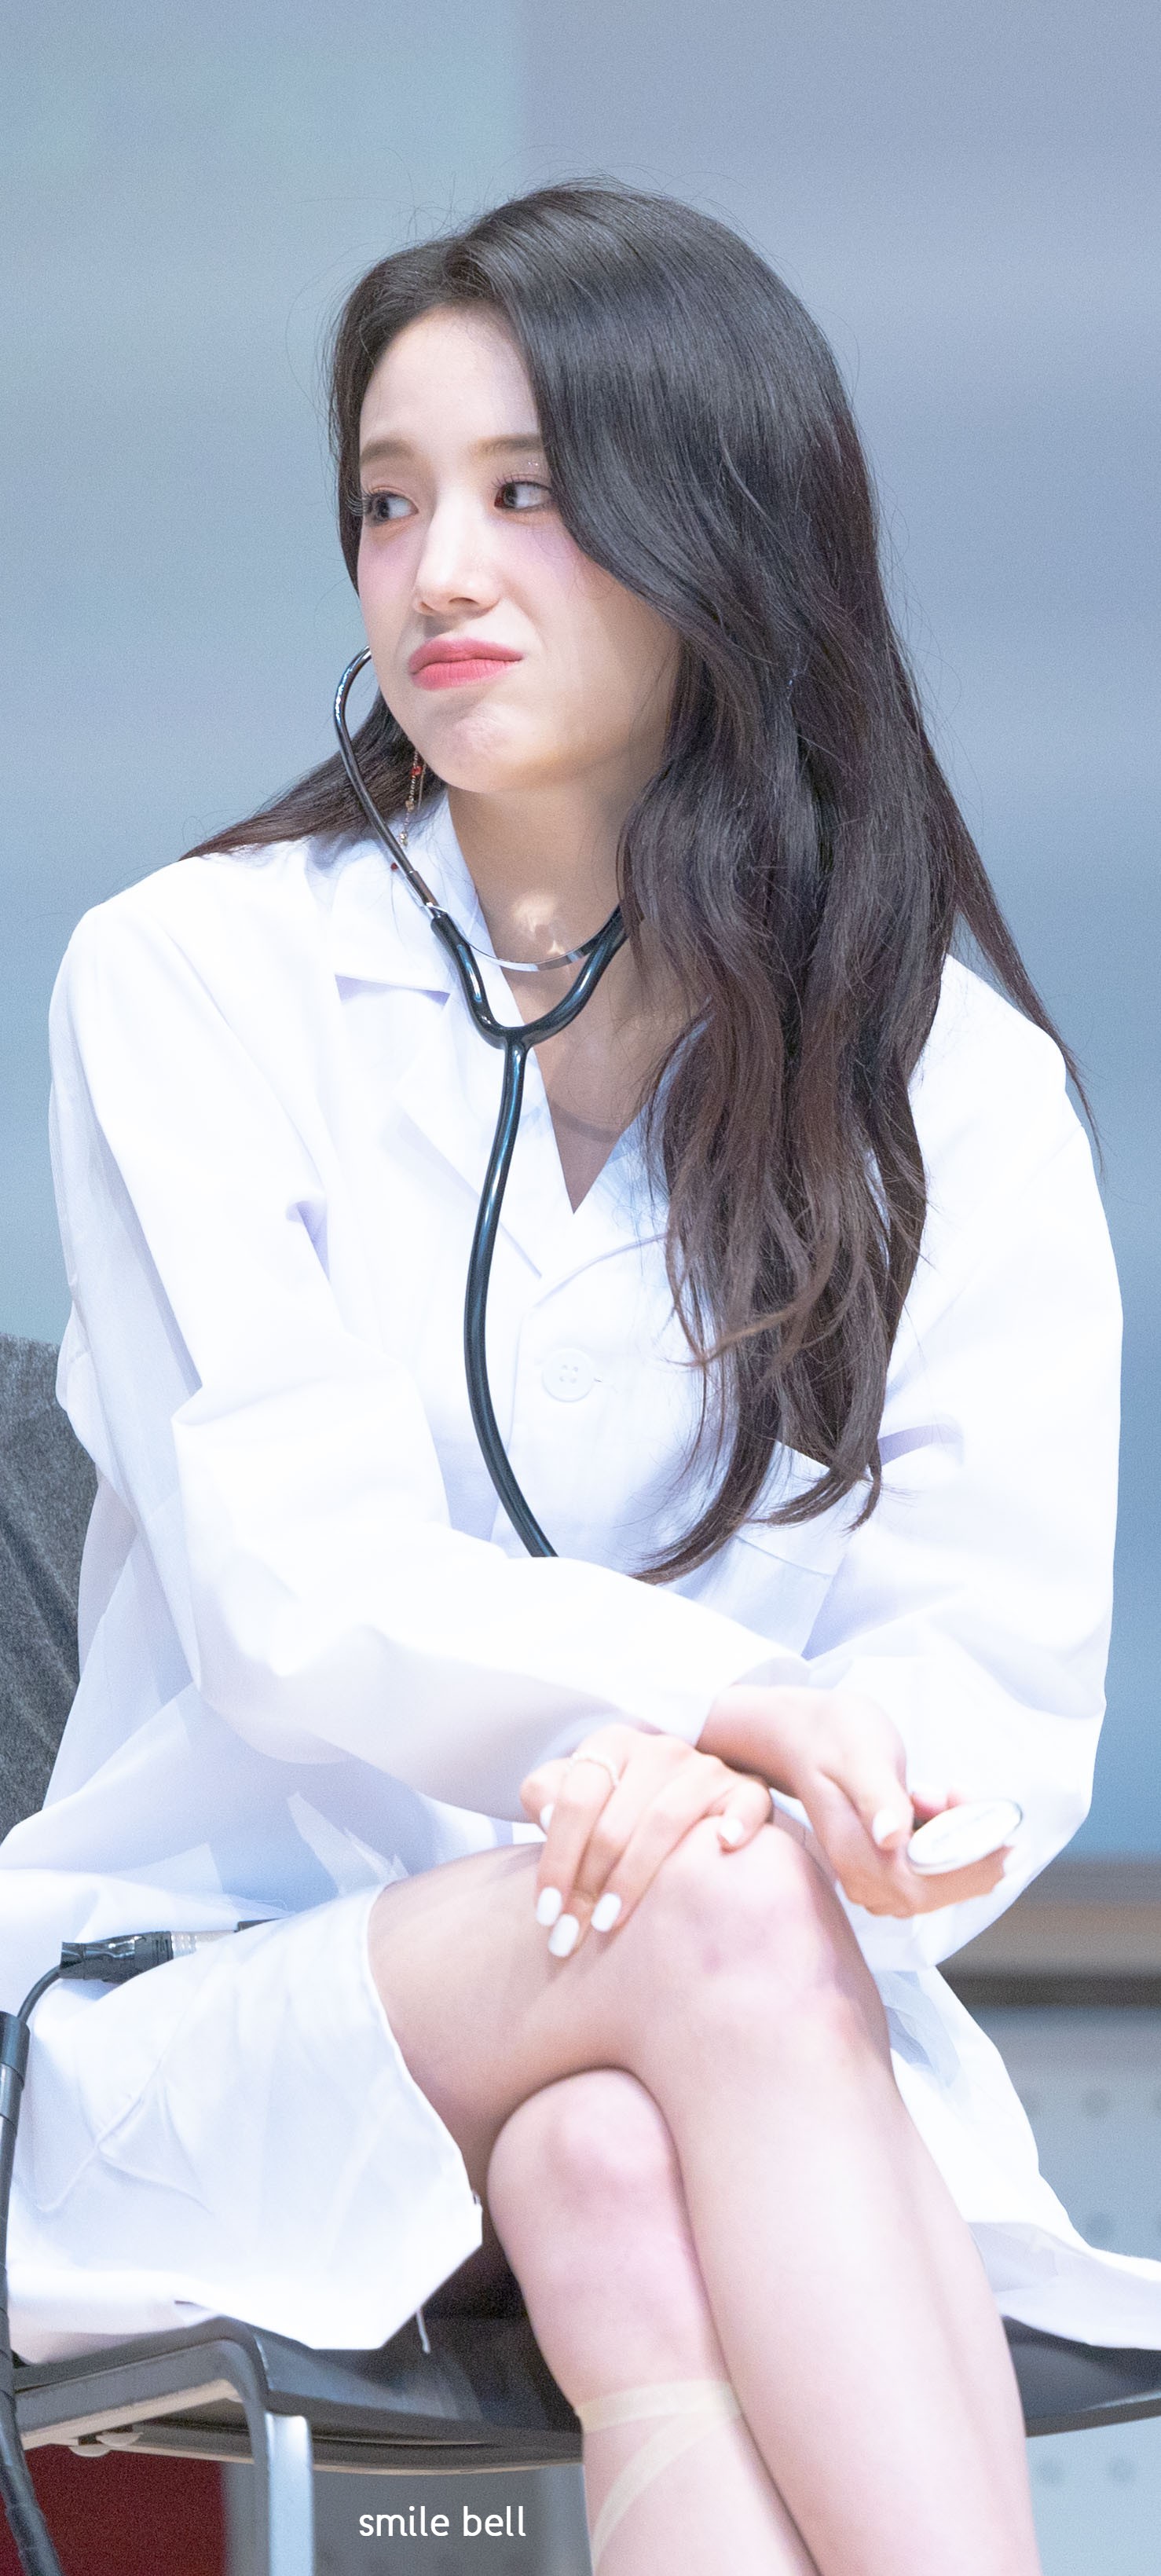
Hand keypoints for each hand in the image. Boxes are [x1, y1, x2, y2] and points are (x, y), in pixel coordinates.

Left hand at [519, 1725, 772, 1956]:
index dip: (555, 1860)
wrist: (688, 1793)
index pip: (575, 1801)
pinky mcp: (748, 1789)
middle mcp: (660, 1750)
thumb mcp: (579, 1794)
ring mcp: (706, 1769)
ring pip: (665, 1820)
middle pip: (614, 1822)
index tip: (545, 1913)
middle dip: (587, 1886)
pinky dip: (737, 1821)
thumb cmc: (620, 1807)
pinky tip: (725, 1846)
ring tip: (610, 1922)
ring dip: (633, 1876)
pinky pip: (746, 1802)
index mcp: (612, 1744)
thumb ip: (548, 1796)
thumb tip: (545, 1815)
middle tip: (571, 1934)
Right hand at [701, 1684, 1013, 1918]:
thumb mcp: (860, 1754)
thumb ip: (876, 1796)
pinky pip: (930, 1871)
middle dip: (970, 1854)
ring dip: (958, 1843)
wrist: (803, 1733)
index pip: (921, 1886)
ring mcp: (871, 1874)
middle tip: (978, 1806)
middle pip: (934, 1892)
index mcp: (854, 1853)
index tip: (1004, 1841)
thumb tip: (890, 1838)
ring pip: (936, 1883)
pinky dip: (948, 1840)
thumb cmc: (833, 1735)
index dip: (968, 1872)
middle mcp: (861, 1875)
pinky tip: (936, 1801)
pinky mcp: (883, 1865)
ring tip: (943, 1792)